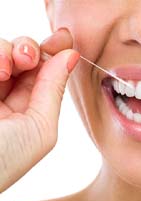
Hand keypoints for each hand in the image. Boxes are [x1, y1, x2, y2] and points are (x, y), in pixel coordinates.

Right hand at [0, 28, 79, 191]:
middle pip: (24, 59)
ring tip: (6, 69)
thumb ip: (54, 91)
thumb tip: (71, 56)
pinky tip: (0, 71)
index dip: (54, 54)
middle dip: (31, 50)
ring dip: (9, 51)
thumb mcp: (40, 127)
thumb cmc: (5, 160)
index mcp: (29, 111)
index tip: (63, 38)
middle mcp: (7, 97)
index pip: (44, 75)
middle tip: (29, 58)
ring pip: (3, 52)